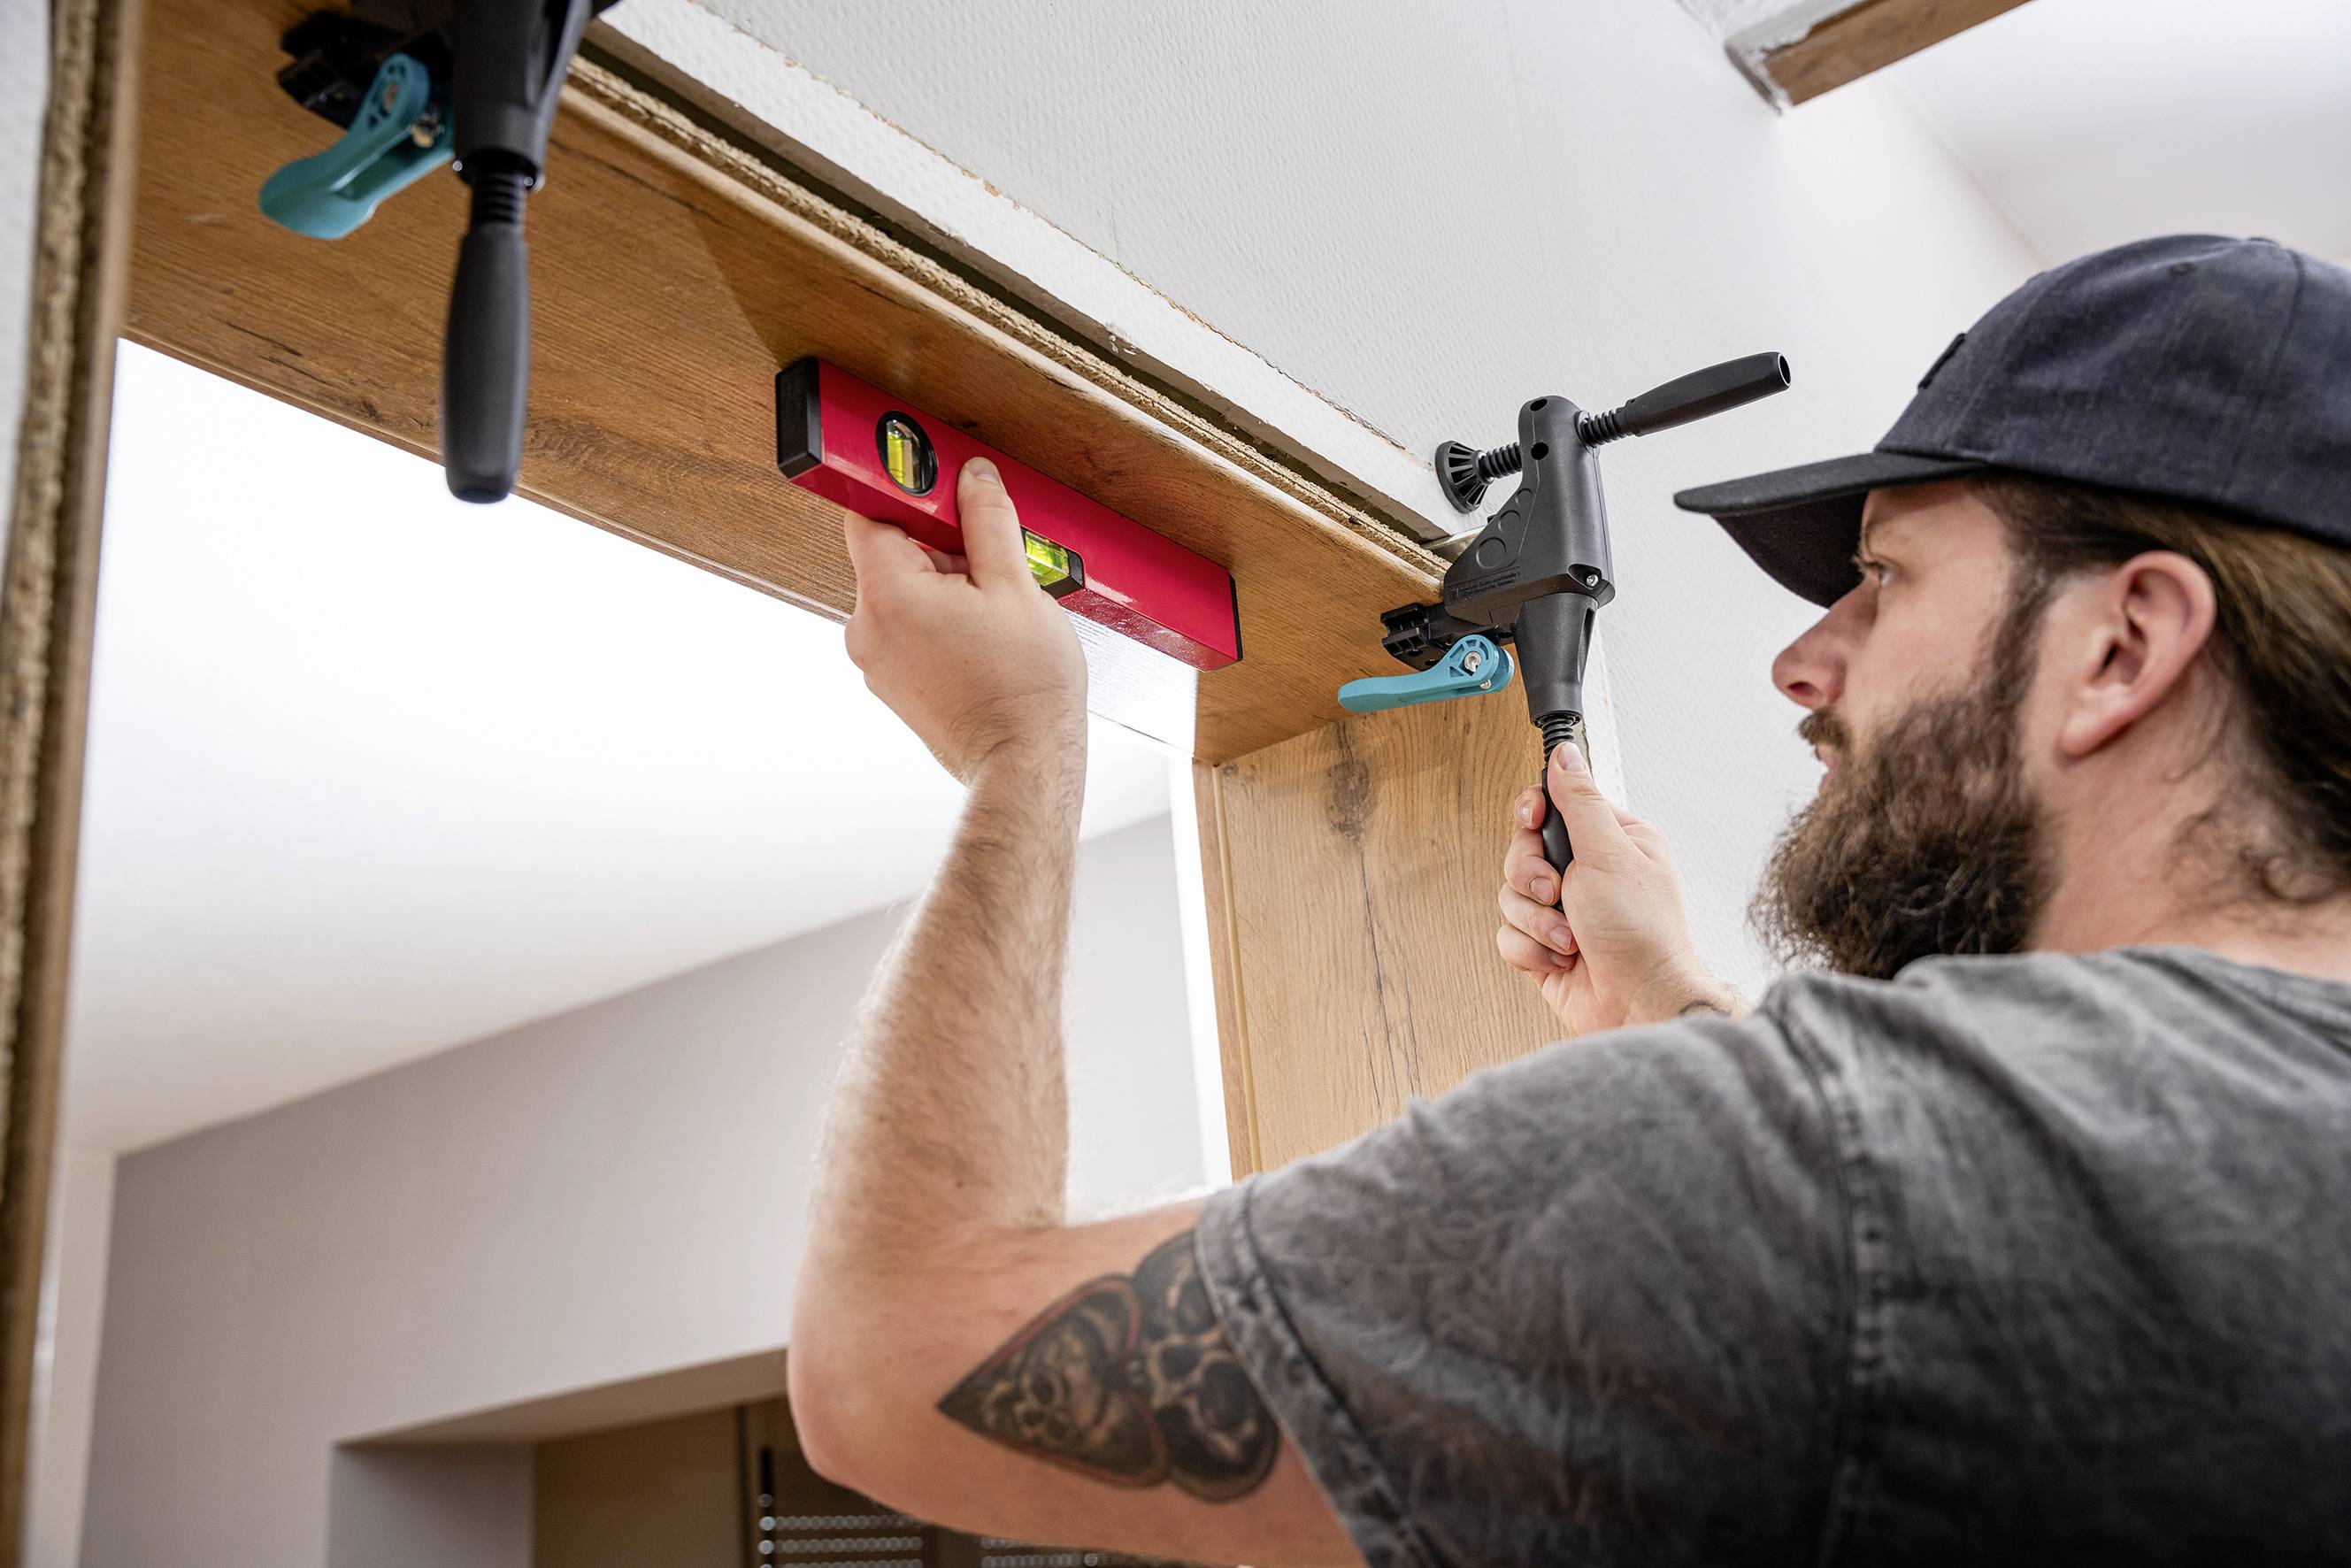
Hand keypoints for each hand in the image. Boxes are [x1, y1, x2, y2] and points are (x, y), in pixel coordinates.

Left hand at [842, 458, 1086, 781]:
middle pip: (890, 555)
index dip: (905, 494)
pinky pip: (909, 630)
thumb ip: (988, 521)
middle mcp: (867, 630)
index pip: (868, 514)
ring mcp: (876, 663)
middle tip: (990, 565)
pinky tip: (984, 638)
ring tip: (994, 612)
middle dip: (940, 548)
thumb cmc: (1023, 688)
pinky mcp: (893, 685)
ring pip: (903, 594)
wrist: (1024, 764)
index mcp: (888, 596)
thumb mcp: (1016, 586)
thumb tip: (974, 478)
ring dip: (944, 587)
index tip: (936, 486)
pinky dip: (940, 622)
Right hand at [1495, 743, 1738, 1033]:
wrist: (1638, 1002)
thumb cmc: (1641, 932)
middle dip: (1532, 876)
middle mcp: (1587, 874)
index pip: (1553, 807)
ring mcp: (1564, 912)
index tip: (1532, 821)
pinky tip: (1562, 959)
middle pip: (1522, 851)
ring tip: (1568, 936)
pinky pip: (1509, 935)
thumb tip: (1564, 754)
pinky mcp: (1545, 947)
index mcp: (1610, 842)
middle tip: (1557, 891)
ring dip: (1536, 920)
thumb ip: (1579, 801)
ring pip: (1511, 895)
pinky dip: (1532, 949)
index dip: (1533, 813)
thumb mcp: (1609, 853)